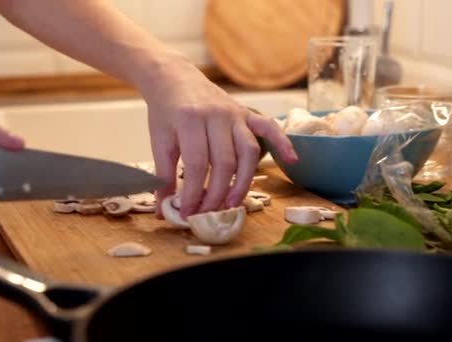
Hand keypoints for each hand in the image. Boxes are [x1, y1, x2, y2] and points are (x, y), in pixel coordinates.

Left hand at [141, 60, 297, 218]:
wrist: (174, 78)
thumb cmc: (166, 113)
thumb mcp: (159, 142)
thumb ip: (163, 177)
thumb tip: (163, 212)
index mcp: (190, 120)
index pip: (196, 165)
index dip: (193, 193)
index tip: (186, 214)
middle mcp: (216, 116)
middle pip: (224, 163)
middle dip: (217, 194)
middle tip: (207, 214)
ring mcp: (235, 113)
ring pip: (248, 151)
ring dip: (243, 181)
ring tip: (233, 204)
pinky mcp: (246, 113)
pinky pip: (269, 127)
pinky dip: (283, 143)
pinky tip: (292, 161)